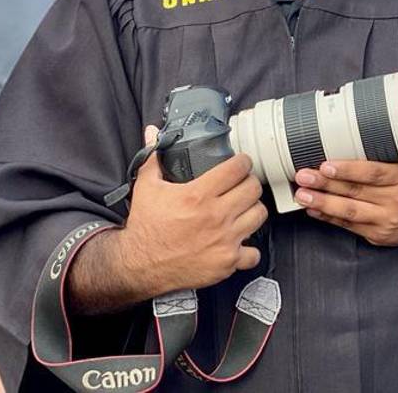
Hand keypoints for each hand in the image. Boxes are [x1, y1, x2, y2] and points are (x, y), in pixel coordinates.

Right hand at [118, 126, 266, 292]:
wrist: (139, 265)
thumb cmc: (145, 226)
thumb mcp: (146, 187)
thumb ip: (153, 157)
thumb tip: (152, 132)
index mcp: (198, 195)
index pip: (237, 168)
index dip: (242, 162)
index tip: (240, 163)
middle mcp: (216, 216)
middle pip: (253, 189)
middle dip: (249, 183)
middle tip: (242, 184)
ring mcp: (224, 240)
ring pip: (259, 216)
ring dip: (252, 210)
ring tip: (243, 209)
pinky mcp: (226, 262)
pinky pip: (253, 254)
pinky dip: (249, 249)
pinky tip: (239, 242)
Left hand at [293, 159, 397, 246]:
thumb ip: (379, 159)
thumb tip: (342, 146)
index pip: (372, 173)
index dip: (347, 169)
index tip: (326, 165)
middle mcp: (396, 200)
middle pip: (355, 192)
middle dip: (325, 184)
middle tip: (304, 177)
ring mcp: (387, 221)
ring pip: (349, 212)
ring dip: (322, 203)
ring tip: (303, 195)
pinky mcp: (379, 236)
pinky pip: (350, 227)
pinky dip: (330, 217)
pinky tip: (315, 210)